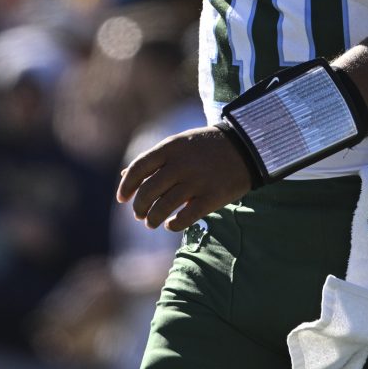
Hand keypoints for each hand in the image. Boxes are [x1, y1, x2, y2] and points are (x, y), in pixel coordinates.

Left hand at [116, 125, 252, 231]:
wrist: (245, 146)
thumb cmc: (206, 146)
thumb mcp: (179, 144)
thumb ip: (153, 159)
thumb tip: (124, 176)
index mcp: (170, 148)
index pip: (138, 168)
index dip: (126, 186)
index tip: (122, 199)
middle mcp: (181, 164)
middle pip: (148, 191)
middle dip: (139, 207)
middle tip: (140, 214)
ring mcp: (197, 181)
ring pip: (163, 207)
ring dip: (152, 219)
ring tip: (152, 223)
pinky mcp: (212, 197)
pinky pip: (185, 218)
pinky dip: (173, 225)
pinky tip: (171, 225)